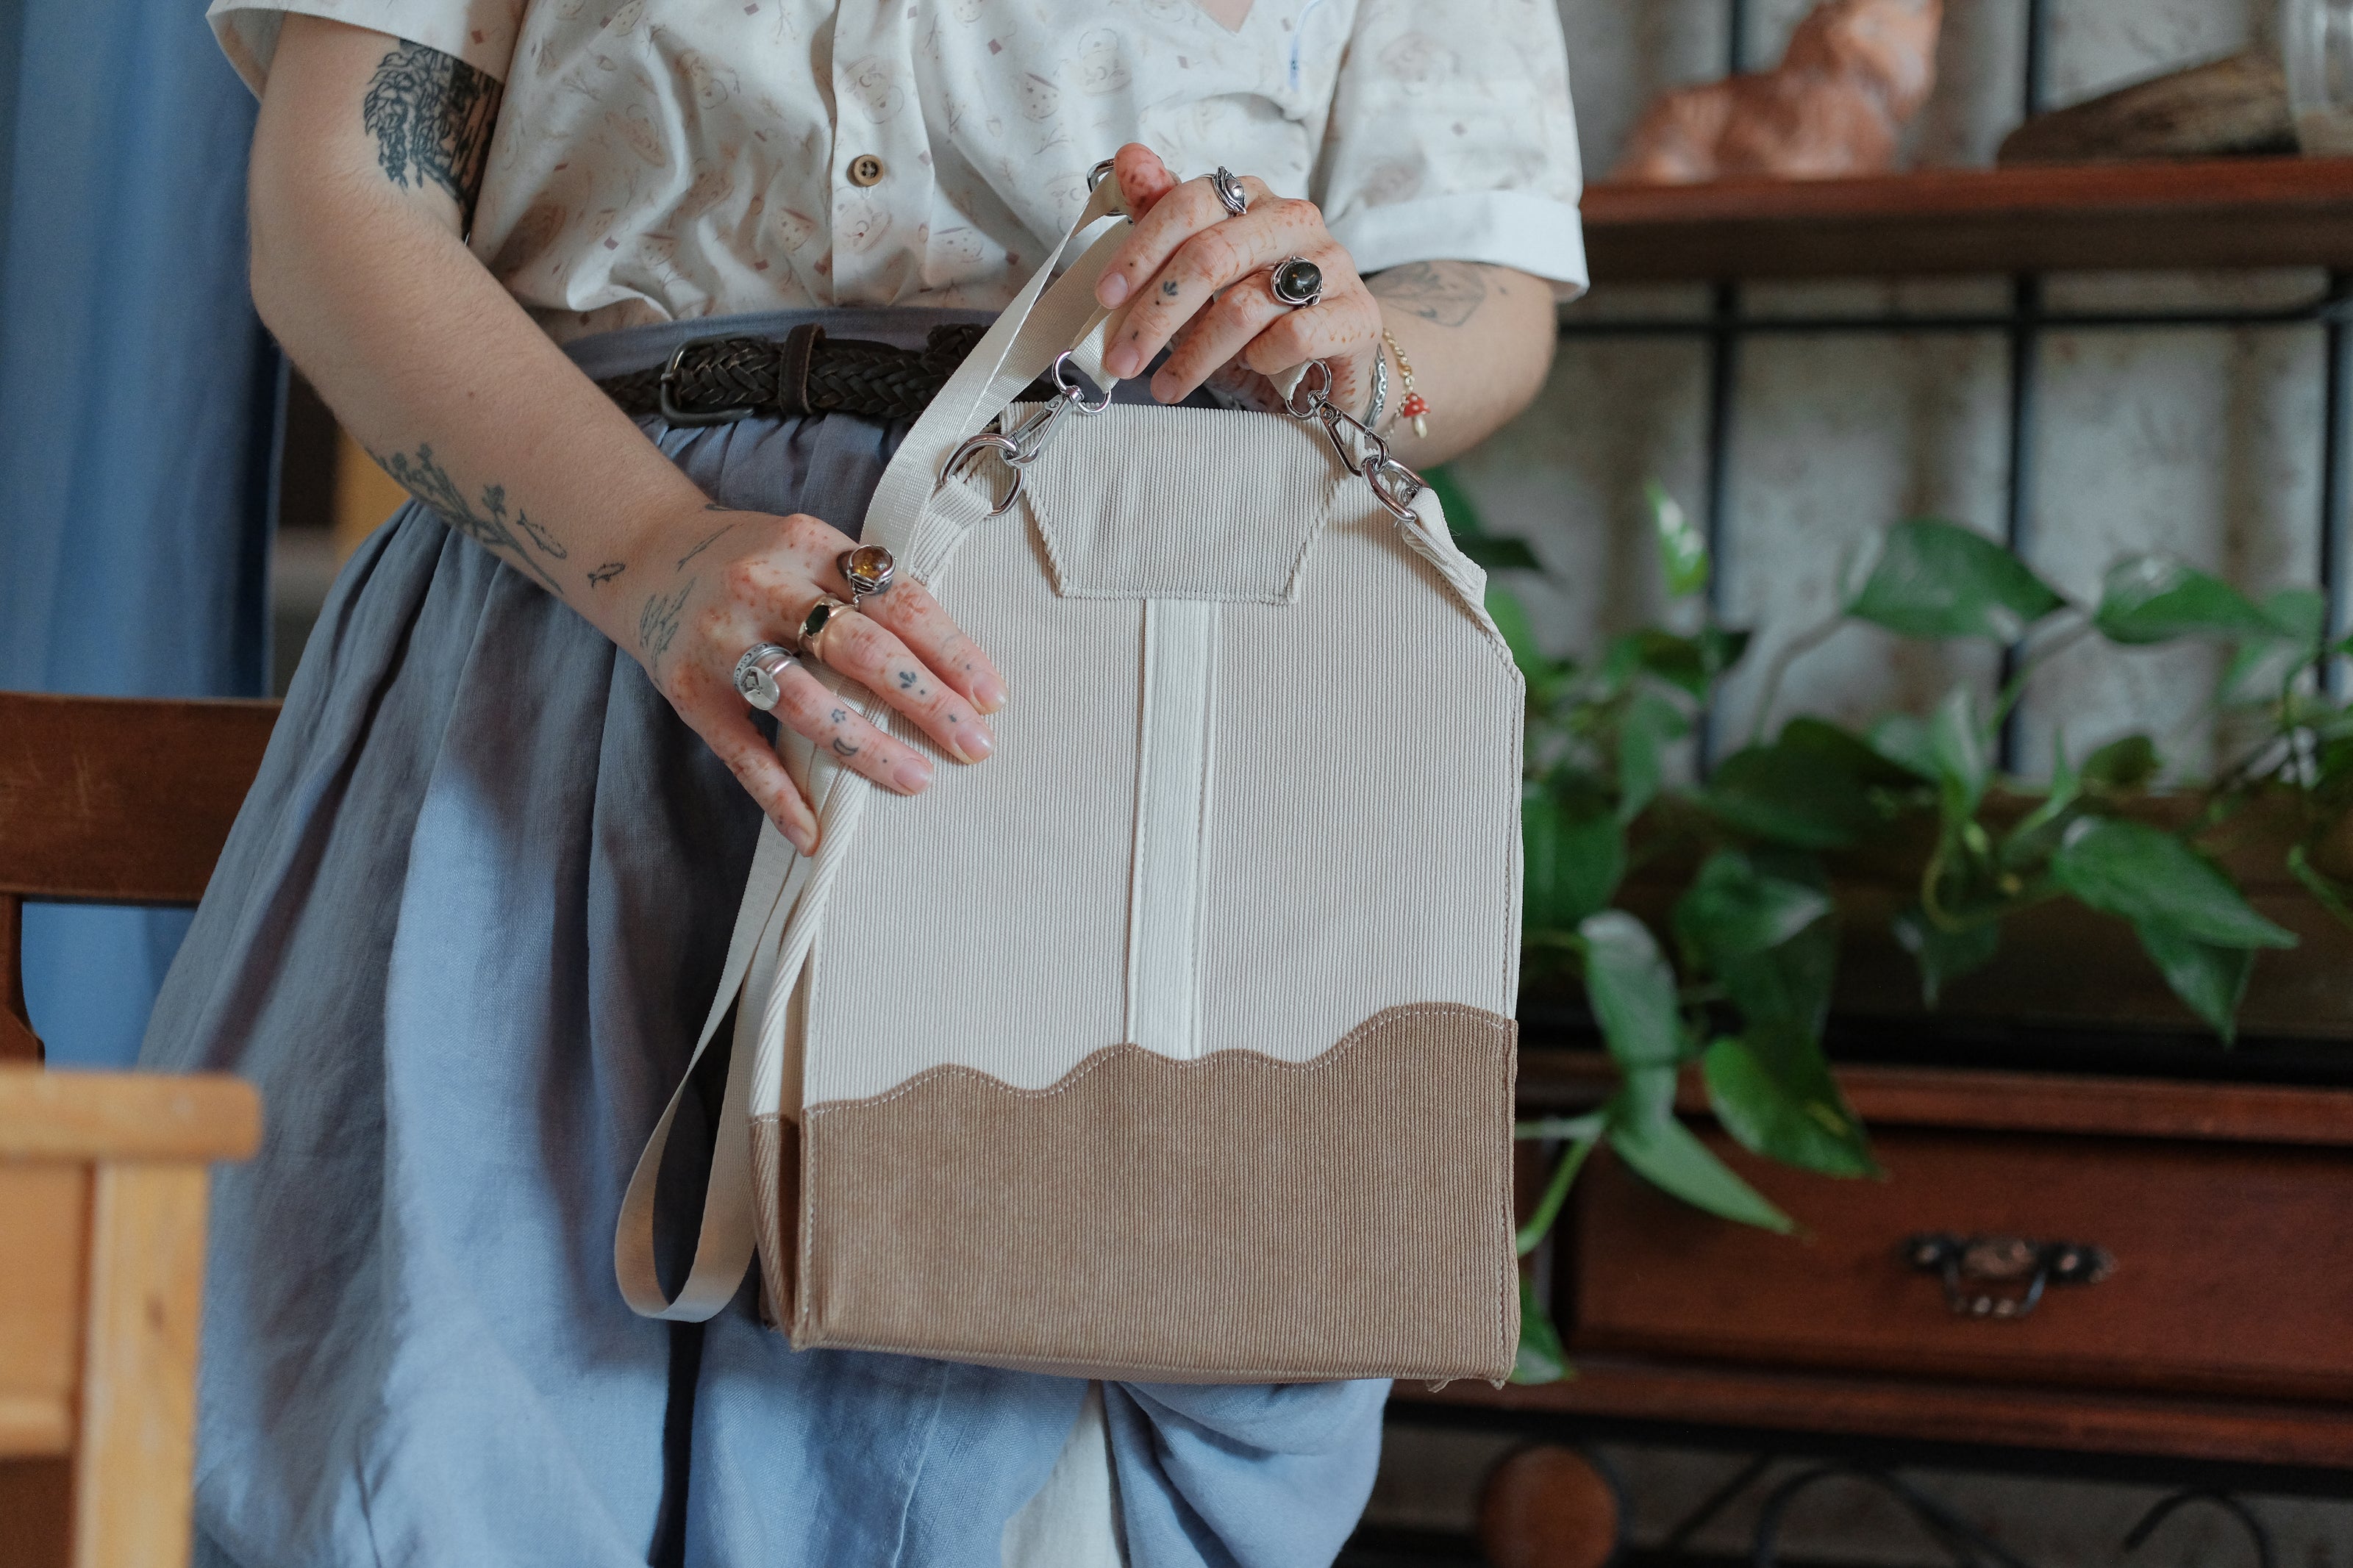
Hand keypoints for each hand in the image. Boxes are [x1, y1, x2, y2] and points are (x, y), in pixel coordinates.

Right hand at [629, 505, 1007, 853]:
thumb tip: (951, 670)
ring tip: (917, 780)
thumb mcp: (811, 552)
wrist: (647, 557)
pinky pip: (743, 754)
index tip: (992, 697)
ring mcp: (723, 641)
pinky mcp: (690, 691)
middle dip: (926, 702)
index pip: (897, 602)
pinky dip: (780, 798)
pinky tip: (816, 832)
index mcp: (810, 545)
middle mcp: (765, 587)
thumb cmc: (757, 563)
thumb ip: (867, 594)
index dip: (951, 651)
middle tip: (975, 746)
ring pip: (807, 703)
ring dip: (867, 748)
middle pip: (862, 650)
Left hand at [1094, 143, 1381, 418]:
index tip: (1106, 297)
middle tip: (1121, 360)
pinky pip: (1293, 336)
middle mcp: (1293, 220)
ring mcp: (1331, 264)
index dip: (1141, 249)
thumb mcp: (1200, 274)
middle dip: (1155, 315)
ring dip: (1194, 355)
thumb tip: (1128, 158)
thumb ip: (1163, 217)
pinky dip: (1259, 360)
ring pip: (1245, 306)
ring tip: (1167, 387)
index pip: (1190, 204)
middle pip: (1211, 256)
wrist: (1333, 362)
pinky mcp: (1357, 314)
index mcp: (1251, 198)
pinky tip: (1251, 370)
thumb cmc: (1257, 317)